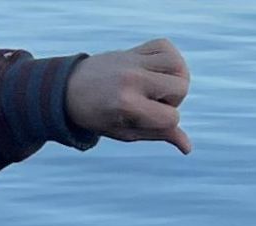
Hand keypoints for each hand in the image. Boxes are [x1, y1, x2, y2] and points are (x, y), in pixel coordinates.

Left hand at [65, 38, 192, 153]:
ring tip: (159, 86)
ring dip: (176, 78)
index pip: (172, 117)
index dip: (167, 123)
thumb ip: (157, 135)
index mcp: (126, 104)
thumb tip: (188, 147)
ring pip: (178, 65)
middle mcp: (131, 79)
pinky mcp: (134, 49)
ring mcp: (132, 61)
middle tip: (152, 103)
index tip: (148, 120)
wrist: (68, 90)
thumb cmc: (97, 116)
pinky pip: (167, 47)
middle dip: (174, 100)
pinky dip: (168, 59)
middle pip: (182, 87)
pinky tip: (156, 71)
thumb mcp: (125, 132)